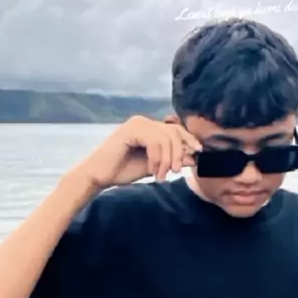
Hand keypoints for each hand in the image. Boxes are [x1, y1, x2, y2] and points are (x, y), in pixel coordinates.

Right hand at [68, 115, 202, 190]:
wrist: (99, 176)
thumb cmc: (123, 170)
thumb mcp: (154, 165)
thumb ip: (171, 160)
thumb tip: (193, 157)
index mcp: (149, 127)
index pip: (176, 129)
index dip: (189, 140)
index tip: (198, 153)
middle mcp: (143, 121)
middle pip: (173, 132)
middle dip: (179, 153)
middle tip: (177, 171)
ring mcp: (136, 123)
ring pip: (166, 137)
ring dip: (167, 160)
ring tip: (162, 175)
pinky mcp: (130, 130)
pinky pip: (155, 141)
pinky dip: (157, 158)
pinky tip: (152, 170)